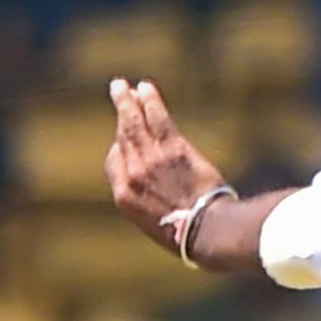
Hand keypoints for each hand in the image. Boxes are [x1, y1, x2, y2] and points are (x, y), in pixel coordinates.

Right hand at [104, 78, 226, 250]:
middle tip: (118, 91)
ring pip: (135, 122)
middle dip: (120, 110)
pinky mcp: (173, 149)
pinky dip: (151, 101)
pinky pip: (158, 119)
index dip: (119, 146)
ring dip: (129, 100)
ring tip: (125, 85)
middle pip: (123, 135)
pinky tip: (146, 88)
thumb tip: (156, 190)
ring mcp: (151, 160)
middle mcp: (133, 175)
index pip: (114, 161)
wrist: (207, 232)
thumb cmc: (187, 235)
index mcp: (125, 196)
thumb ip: (149, 201)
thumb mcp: (156, 224)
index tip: (124, 137)